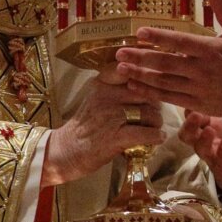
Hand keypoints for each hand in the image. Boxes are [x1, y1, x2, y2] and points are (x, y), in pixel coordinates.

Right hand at [43, 76, 166, 186]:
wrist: (65, 151)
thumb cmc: (86, 125)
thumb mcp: (98, 97)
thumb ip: (119, 87)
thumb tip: (151, 83)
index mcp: (103, 83)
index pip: (133, 71)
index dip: (148, 79)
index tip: (152, 87)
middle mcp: (107, 96)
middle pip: (148, 94)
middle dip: (155, 105)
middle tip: (152, 116)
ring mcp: (111, 116)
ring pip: (151, 113)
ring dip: (156, 123)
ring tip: (152, 128)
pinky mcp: (116, 137)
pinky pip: (148, 133)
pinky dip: (157, 137)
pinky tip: (156, 138)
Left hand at [116, 0, 221, 122]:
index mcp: (210, 50)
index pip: (180, 42)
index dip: (159, 37)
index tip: (139, 32)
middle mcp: (202, 70)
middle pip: (166, 64)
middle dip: (140, 58)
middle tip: (119, 53)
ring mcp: (198, 89)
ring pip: (164, 82)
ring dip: (140, 75)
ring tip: (121, 68)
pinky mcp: (196, 103)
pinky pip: (169, 97)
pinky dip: (150, 92)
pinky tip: (134, 86)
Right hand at [180, 111, 221, 198]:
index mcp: (208, 126)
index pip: (192, 115)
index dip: (190, 108)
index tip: (194, 97)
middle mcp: (205, 141)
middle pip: (187, 133)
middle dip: (188, 124)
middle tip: (195, 115)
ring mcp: (213, 155)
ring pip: (199, 149)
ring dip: (203, 139)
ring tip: (210, 130)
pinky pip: (219, 161)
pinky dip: (221, 153)